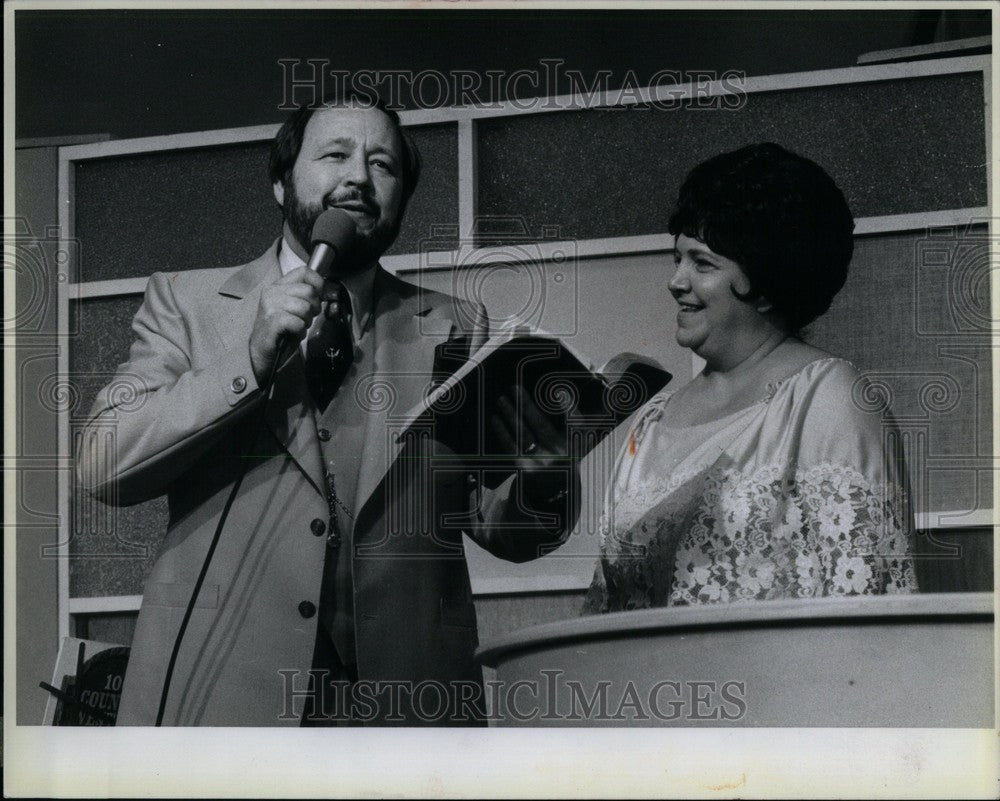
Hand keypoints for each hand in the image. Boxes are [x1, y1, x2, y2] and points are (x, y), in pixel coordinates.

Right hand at [249, 266, 324, 383]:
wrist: (260, 352)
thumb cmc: (281, 331)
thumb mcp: (294, 309)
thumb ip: (307, 297)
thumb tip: (329, 291)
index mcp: (278, 285)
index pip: (304, 271)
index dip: (318, 283)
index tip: (320, 297)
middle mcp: (272, 291)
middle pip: (309, 291)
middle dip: (314, 308)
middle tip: (304, 319)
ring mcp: (270, 305)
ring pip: (305, 308)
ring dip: (306, 322)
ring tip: (296, 327)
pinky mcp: (271, 320)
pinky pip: (298, 323)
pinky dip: (300, 332)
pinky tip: (291, 334)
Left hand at [490, 384, 577, 504]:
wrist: (554, 484)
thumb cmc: (564, 451)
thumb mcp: (577, 438)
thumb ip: (574, 418)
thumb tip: (563, 393)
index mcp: (575, 443)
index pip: (573, 423)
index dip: (568, 408)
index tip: (559, 392)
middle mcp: (559, 454)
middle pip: (541, 426)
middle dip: (526, 405)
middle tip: (514, 388)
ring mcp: (541, 462)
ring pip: (523, 435)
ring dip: (510, 416)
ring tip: (501, 400)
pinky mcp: (526, 468)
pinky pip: (512, 447)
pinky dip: (502, 432)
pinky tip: (496, 419)